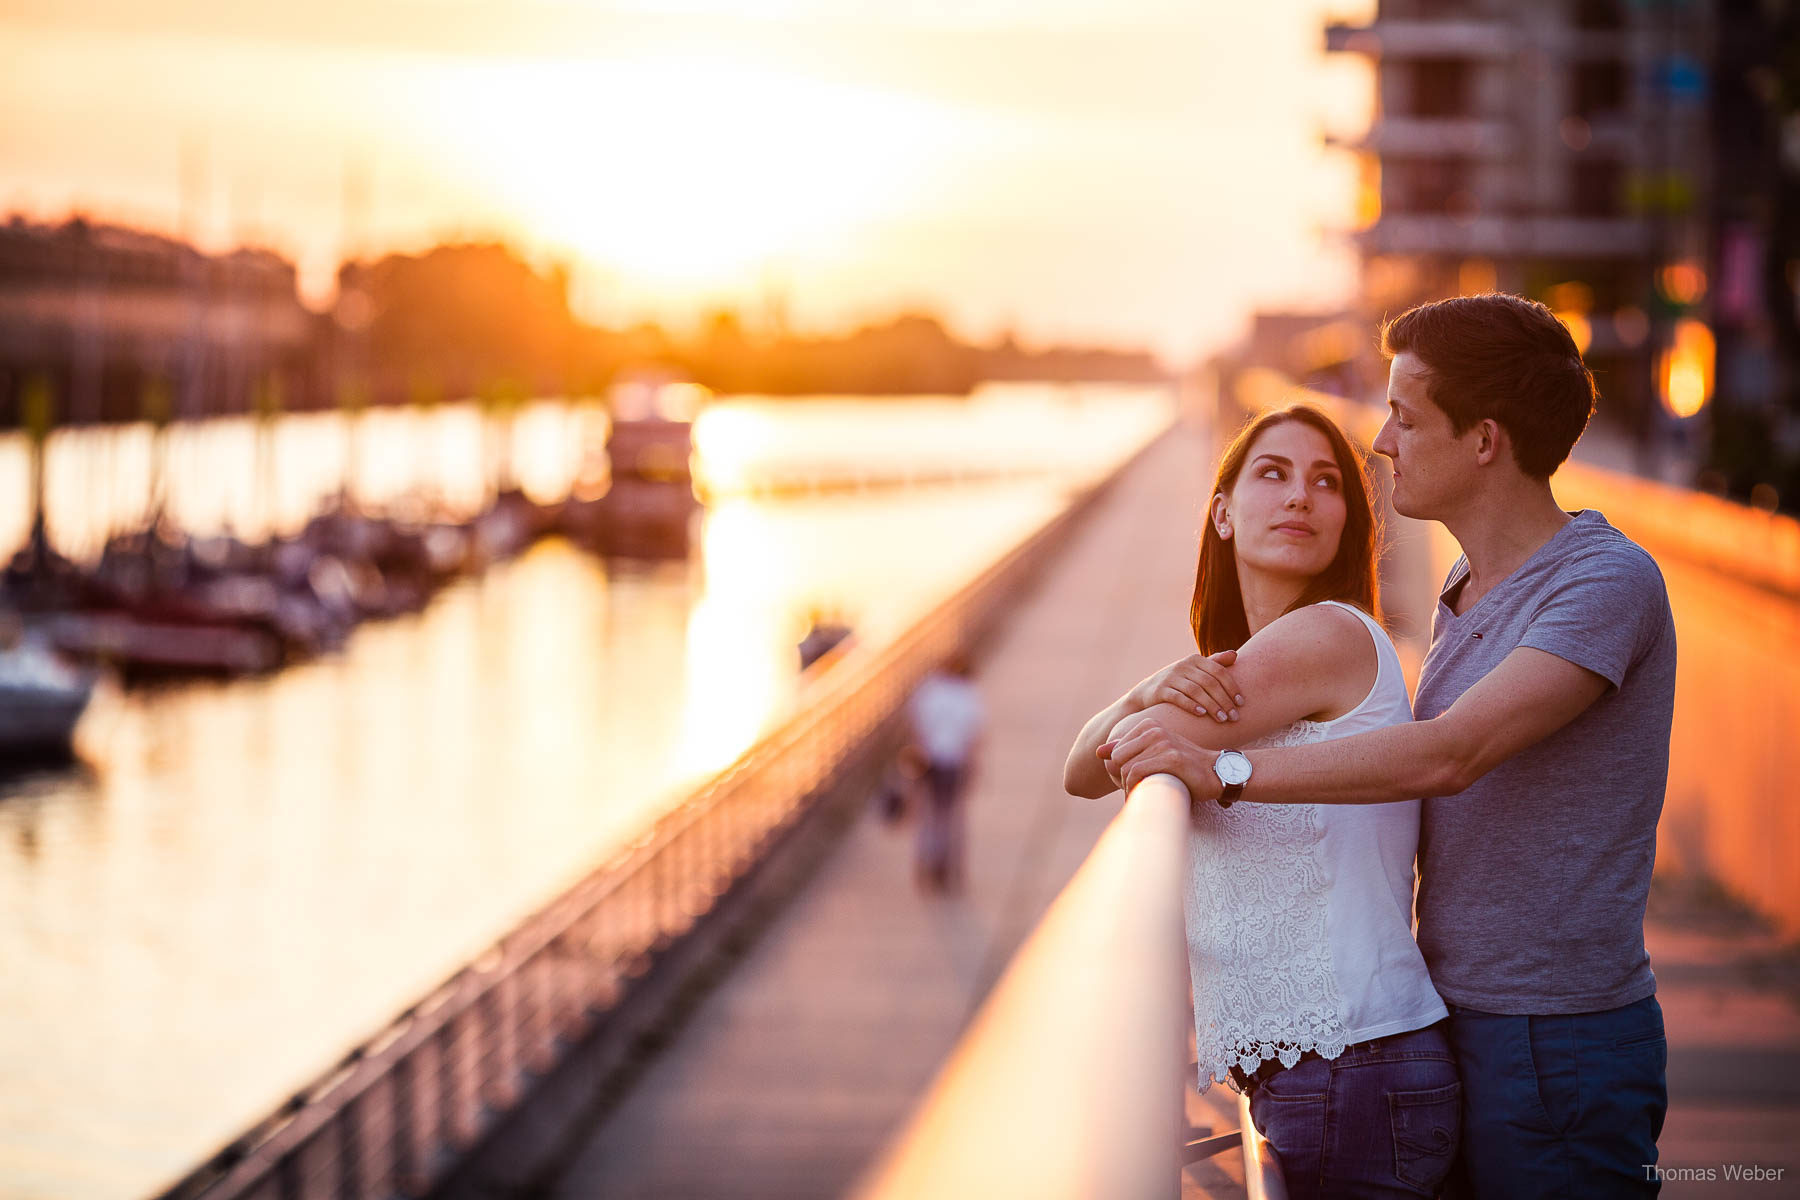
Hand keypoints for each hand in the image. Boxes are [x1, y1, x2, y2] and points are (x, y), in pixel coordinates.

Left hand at [1097, 712, 1220, 798]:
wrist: (1216, 773)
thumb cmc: (1183, 766)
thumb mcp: (1154, 753)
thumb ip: (1128, 749)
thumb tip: (1099, 751)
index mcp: (1148, 725)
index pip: (1116, 750)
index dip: (1119, 770)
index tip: (1131, 781)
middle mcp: (1154, 729)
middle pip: (1118, 758)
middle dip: (1121, 778)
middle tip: (1132, 791)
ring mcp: (1163, 742)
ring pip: (1126, 767)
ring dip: (1128, 787)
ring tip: (1137, 796)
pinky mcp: (1170, 757)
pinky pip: (1137, 773)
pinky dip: (1135, 789)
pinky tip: (1142, 796)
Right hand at [1131, 650, 1242, 723]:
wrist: (1147, 691)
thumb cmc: (1179, 682)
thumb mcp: (1196, 671)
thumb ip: (1215, 663)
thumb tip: (1235, 654)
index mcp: (1195, 659)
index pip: (1219, 672)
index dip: (1232, 687)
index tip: (1241, 703)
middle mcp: (1183, 665)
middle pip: (1209, 682)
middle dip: (1224, 700)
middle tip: (1234, 717)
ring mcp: (1170, 677)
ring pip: (1196, 691)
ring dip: (1211, 706)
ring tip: (1222, 719)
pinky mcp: (1160, 690)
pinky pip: (1178, 697)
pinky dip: (1191, 705)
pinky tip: (1202, 715)